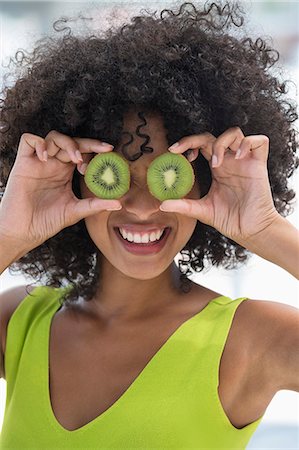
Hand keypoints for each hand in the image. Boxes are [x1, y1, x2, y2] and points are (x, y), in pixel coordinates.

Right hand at [0, 130, 121, 250]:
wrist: (24, 232)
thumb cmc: (47, 221)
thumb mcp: (75, 211)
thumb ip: (95, 205)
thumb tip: (119, 203)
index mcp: (65, 172)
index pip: (83, 152)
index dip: (95, 151)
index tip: (109, 157)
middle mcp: (53, 164)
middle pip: (71, 142)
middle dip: (88, 143)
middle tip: (104, 149)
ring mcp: (38, 162)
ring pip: (53, 137)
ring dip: (68, 144)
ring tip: (76, 160)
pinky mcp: (23, 164)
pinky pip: (28, 140)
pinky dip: (39, 143)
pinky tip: (46, 157)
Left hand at [160, 127, 279, 246]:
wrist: (250, 230)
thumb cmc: (230, 219)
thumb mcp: (202, 210)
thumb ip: (183, 205)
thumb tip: (162, 205)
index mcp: (217, 167)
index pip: (201, 145)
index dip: (188, 143)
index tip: (173, 152)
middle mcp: (230, 161)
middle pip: (213, 136)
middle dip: (195, 139)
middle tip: (181, 152)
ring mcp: (245, 161)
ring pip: (234, 133)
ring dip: (221, 143)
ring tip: (216, 163)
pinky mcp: (259, 165)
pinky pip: (258, 141)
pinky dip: (246, 143)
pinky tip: (238, 157)